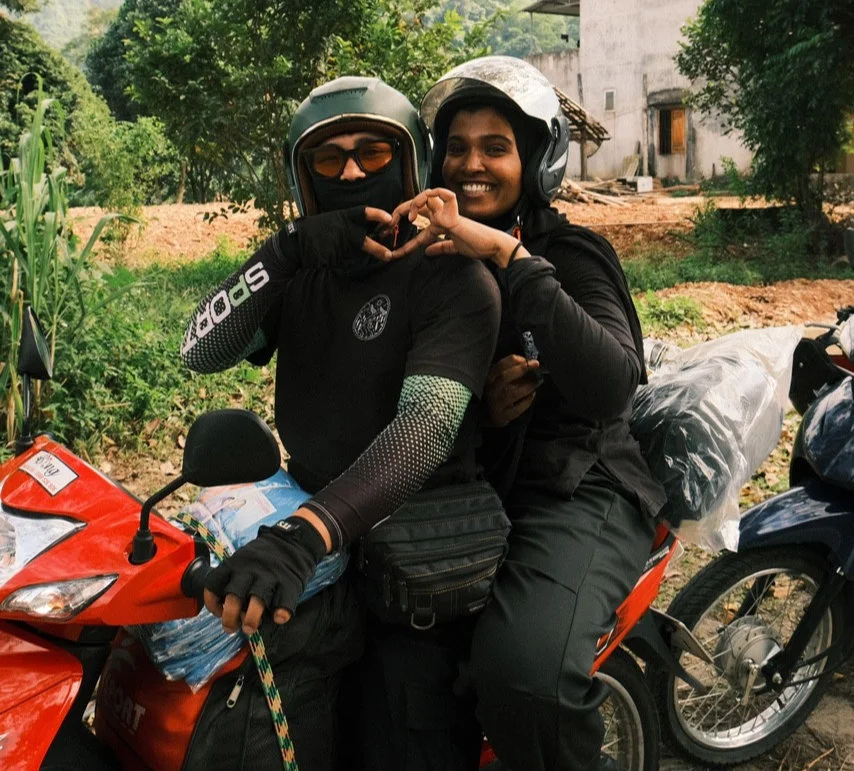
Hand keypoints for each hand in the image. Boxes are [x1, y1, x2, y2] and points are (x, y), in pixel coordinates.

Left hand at [203, 516, 325, 635]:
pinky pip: (283, 603)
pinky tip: (277, 618)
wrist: (294, 542)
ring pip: (257, 601)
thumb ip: (233, 579)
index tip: (218, 612)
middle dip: (229, 618)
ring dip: (251, 619)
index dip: (212, 603)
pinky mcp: (290, 583)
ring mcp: (271, 576)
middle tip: (231, 628)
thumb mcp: (243, 560)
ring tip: (250, 628)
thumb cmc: (264, 558)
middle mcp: (250, 569)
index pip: (214, 583)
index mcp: (235, 563)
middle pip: (234, 596)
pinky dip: (280, 615)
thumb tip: (227, 609)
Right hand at [291, 206, 394, 265]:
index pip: (364, 213)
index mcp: (344, 217)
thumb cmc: (319, 229)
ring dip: (357, 259)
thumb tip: (372, 232)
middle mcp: (343, 229)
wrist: (297, 239)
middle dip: (377, 249)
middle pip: (363, 241)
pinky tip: (337, 264)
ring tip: (367, 263)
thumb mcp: (336, 221)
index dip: (377, 215)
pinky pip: (342, 263)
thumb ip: (352, 226)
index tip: (390, 218)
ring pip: (353, 254)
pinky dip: (342, 266)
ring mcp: (336, 243)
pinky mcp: (330, 256)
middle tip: (389, 256)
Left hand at [387, 189, 528, 266]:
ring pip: (428, 195)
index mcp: (442, 225)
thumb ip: (440, 248)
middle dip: (402, 210)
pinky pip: (444, 194)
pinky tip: (421, 211)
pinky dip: (433, 196)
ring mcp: (449, 213)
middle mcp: (443, 216)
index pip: (419, 227)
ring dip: (414, 203)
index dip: (406, 240)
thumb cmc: (478, 247)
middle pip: (419, 204)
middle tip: (392, 222)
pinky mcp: (455, 216)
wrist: (492, 248)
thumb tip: (427, 252)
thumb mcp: (454, 249)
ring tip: (409, 217)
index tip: (395, 252)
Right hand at [483, 355, 540, 426]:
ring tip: (535, 382)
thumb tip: (524, 361)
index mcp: (488, 378)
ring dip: (528, 386)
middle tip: (535, 364)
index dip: (515, 360)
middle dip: (521, 369)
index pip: (500, 365)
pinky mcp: (503, 416)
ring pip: (513, 393)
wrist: (484, 415)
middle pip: (505, 377)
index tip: (528, 360)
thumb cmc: (493, 392)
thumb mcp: (496, 378)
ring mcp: (496, 404)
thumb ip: (507, 369)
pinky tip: (531, 395)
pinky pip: (518, 408)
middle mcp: (491, 390)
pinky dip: (527, 401)